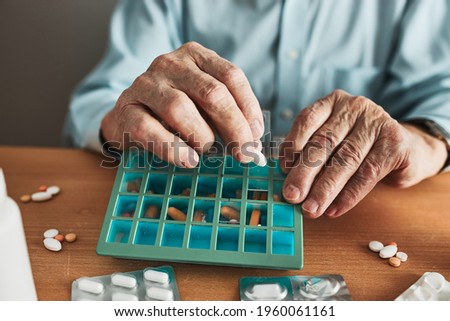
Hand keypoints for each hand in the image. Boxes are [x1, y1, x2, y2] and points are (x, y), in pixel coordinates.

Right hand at [101, 42, 263, 166]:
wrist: (129, 117)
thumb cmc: (176, 113)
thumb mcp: (203, 105)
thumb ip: (227, 115)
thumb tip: (253, 143)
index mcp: (196, 56)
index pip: (231, 76)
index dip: (248, 108)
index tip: (256, 135)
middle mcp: (170, 63)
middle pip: (211, 92)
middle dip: (234, 126)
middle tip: (243, 153)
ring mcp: (145, 83)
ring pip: (180, 108)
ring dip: (201, 136)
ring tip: (205, 151)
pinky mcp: (126, 108)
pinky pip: (150, 129)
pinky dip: (173, 148)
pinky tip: (188, 160)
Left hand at [279, 90, 446, 217]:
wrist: (407, 150)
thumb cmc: (360, 148)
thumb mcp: (334, 144)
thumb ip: (311, 154)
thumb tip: (288, 181)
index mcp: (333, 102)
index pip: (307, 119)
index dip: (292, 144)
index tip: (281, 169)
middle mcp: (354, 107)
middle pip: (324, 142)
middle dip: (304, 173)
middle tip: (291, 196)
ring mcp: (377, 122)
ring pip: (345, 159)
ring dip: (325, 188)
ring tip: (311, 209)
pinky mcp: (396, 143)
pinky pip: (367, 173)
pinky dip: (349, 195)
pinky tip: (334, 209)